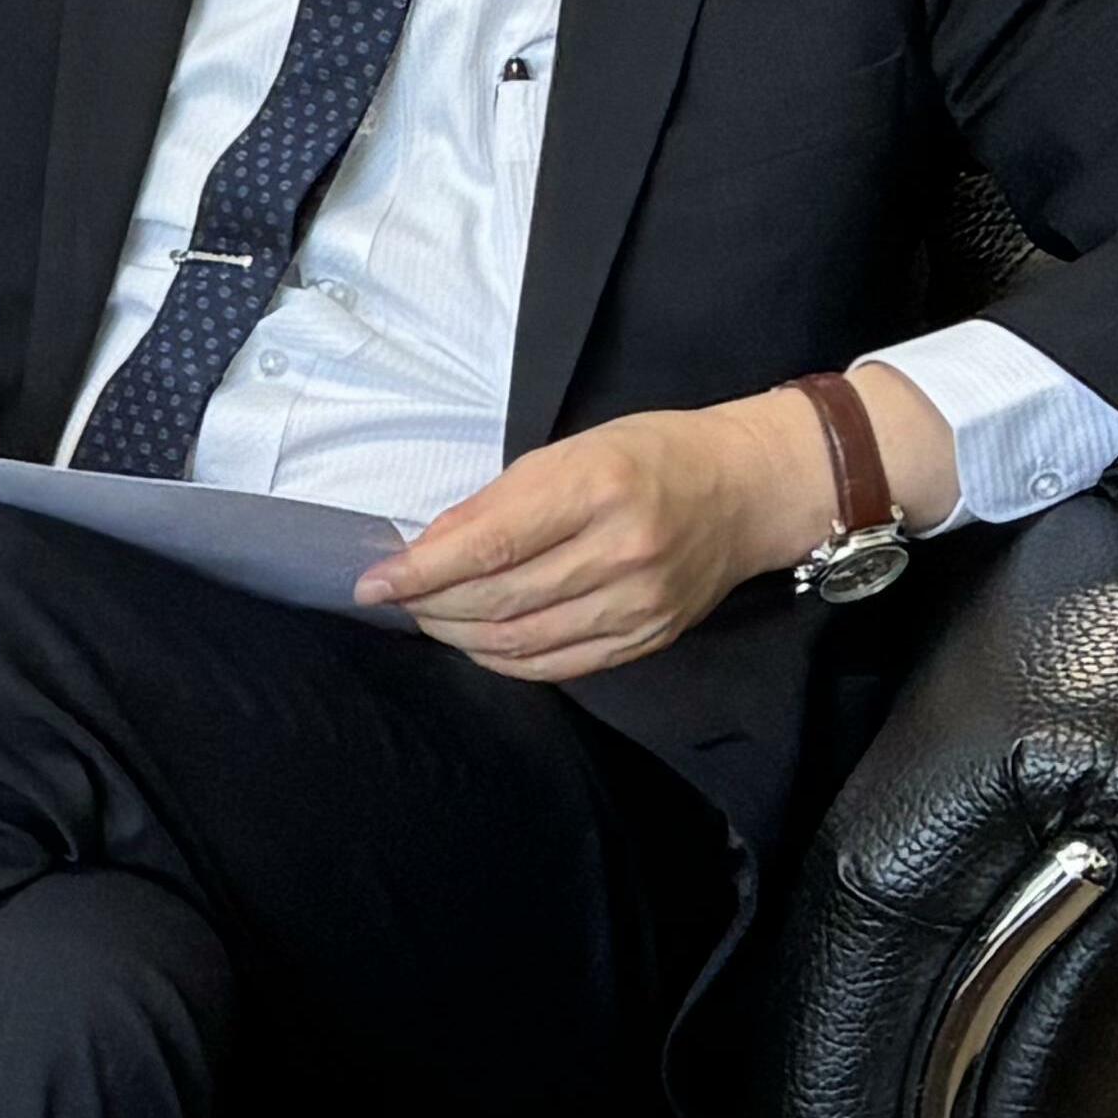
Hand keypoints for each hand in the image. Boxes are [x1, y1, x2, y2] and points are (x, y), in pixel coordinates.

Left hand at [363, 393, 843, 679]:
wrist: (745, 490)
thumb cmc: (649, 456)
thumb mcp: (569, 451)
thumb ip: (497, 502)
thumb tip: (427, 549)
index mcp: (597, 490)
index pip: (488, 546)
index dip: (420, 573)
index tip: (372, 584)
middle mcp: (622, 552)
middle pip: (499, 601)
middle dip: (431, 606)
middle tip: (398, 599)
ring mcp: (640, 604)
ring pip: (521, 641)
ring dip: (460, 636)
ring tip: (431, 618)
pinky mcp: (649, 638)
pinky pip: (558, 666)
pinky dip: (505, 660)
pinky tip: (479, 644)